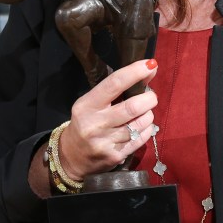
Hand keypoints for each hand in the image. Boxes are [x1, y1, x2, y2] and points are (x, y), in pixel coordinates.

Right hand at [58, 58, 159, 181]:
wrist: (72, 157)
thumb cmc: (86, 123)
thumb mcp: (93, 103)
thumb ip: (117, 89)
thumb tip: (148, 70)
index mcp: (87, 105)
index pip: (114, 84)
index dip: (135, 72)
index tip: (151, 65)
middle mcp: (95, 123)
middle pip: (133, 107)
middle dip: (149, 98)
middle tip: (151, 96)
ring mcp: (105, 141)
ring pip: (141, 123)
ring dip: (149, 114)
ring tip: (144, 112)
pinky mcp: (116, 156)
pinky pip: (142, 138)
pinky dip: (147, 129)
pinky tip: (141, 127)